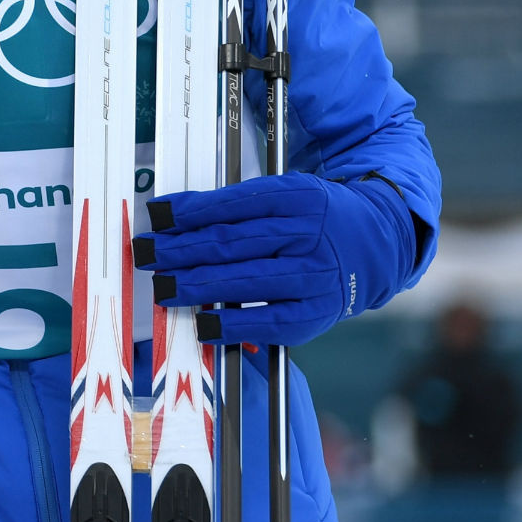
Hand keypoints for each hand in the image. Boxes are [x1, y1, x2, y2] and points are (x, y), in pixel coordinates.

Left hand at [133, 172, 414, 346]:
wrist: (377, 245)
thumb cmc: (313, 219)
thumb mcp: (282, 196)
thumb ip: (232, 205)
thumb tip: (170, 213)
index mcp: (297, 197)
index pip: (234, 204)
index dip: (190, 211)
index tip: (155, 217)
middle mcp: (309, 235)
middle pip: (234, 243)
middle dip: (182, 250)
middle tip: (145, 254)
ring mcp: (316, 275)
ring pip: (248, 281)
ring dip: (199, 287)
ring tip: (163, 287)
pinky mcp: (319, 311)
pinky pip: (271, 322)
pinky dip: (235, 326)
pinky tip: (204, 326)